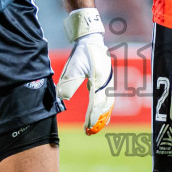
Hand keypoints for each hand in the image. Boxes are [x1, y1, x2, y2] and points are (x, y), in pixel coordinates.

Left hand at [56, 8, 113, 133]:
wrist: (90, 39)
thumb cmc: (81, 53)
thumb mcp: (73, 67)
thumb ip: (69, 83)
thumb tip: (64, 98)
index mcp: (100, 79)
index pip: (96, 103)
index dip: (92, 117)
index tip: (87, 128)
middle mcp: (107, 82)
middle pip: (105, 106)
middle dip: (98, 120)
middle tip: (90, 132)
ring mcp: (108, 81)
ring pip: (107, 103)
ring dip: (102, 116)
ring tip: (96, 128)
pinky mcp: (105, 81)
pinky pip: (107, 98)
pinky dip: (104, 109)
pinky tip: (100, 115)